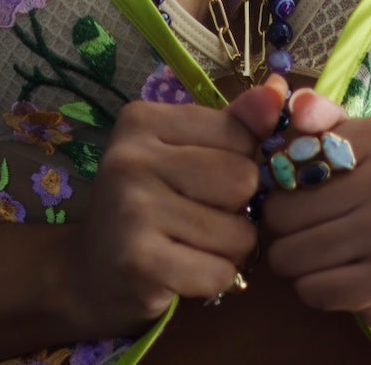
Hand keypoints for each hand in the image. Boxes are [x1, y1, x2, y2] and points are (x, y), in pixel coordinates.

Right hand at [65, 77, 286, 338]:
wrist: (90, 272)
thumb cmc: (149, 203)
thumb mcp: (185, 151)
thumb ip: (235, 122)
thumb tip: (280, 89)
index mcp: (142, 119)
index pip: (239, 133)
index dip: (240, 163)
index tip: (207, 179)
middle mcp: (132, 157)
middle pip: (242, 180)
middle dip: (238, 209)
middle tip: (202, 216)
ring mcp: (132, 209)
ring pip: (238, 233)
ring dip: (229, 250)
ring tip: (192, 245)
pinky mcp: (139, 263)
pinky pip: (219, 273)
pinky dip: (214, 280)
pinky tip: (184, 272)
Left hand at [263, 88, 370, 337]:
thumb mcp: (360, 148)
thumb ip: (323, 120)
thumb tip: (295, 102)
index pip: (287, 160)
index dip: (283, 182)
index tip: (305, 189)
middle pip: (281, 212)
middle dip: (285, 228)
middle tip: (313, 229)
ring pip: (289, 255)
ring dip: (296, 262)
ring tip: (326, 254)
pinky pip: (311, 290)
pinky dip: (314, 289)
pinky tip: (341, 278)